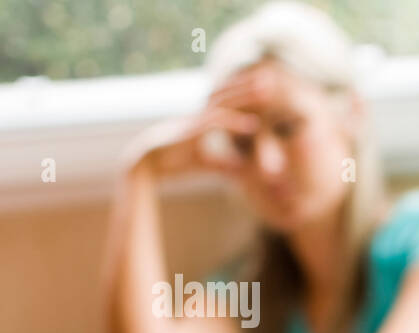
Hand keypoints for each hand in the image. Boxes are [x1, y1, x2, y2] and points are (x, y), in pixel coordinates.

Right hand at [122, 69, 271, 177]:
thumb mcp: (204, 163)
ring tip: (267, 90)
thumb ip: (223, 162)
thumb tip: (241, 167)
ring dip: (246, 96)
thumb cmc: (173, 163)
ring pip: (224, 103)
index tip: (264, 87)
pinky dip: (235, 122)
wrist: (147, 166)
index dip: (243, 92)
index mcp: (202, 119)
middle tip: (270, 77)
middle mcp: (199, 114)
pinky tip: (253, 125)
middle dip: (247, 84)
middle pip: (226, 94)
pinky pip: (216, 123)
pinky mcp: (191, 132)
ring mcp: (195, 120)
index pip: (225, 100)